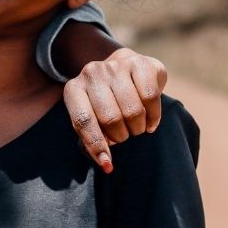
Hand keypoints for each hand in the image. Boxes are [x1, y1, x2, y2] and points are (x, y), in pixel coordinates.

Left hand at [63, 47, 167, 172]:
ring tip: (136, 126)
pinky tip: (150, 121)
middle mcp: (91, 73)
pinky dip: (153, 116)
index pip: (83, 121)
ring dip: (138, 127)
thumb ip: (93, 139)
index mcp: (74, 89)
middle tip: (124, 135)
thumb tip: (106, 163)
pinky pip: (150, 98)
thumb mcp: (92, 117)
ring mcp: (115, 66)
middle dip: (121, 136)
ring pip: (132, 110)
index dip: (96, 145)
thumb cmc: (105, 102)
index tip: (107, 164)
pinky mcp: (140, 64)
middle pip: (111, 118)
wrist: (123, 67)